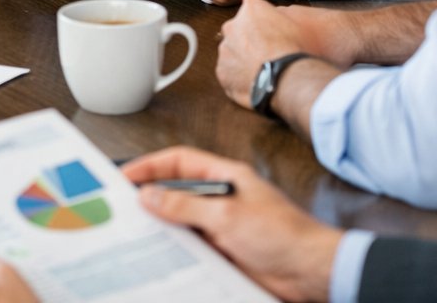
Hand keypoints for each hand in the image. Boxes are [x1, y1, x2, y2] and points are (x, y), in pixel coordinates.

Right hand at [122, 148, 340, 302]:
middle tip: (123, 207)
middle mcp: (223, 199)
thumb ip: (186, 205)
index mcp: (226, 177)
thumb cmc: (284, 236)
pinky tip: (163, 259)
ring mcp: (223, 227)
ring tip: (137, 235)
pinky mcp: (226, 253)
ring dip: (163, 229)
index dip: (151, 166)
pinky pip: (193, 249)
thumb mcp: (227, 216)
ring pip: (183, 223)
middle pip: (178, 192)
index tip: (126, 176)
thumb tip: (152, 195)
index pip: (180, 162)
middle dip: (152, 199)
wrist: (313, 273)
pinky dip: (177, 252)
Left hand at [215, 0, 339, 113]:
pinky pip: (230, 73)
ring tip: (262, 68)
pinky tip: (255, 80)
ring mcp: (225, 49)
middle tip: (265, 51)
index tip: (267, 31)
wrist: (284, 76)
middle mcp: (232, 26)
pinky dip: (239, 77)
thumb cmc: (291, 49)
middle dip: (248, 39)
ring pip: (232, 52)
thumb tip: (273, 15)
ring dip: (243, 59)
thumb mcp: (292, 20)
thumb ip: (274, 15)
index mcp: (250, 9)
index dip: (261, 22)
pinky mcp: (222, 71)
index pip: (251, 8)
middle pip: (237, 30)